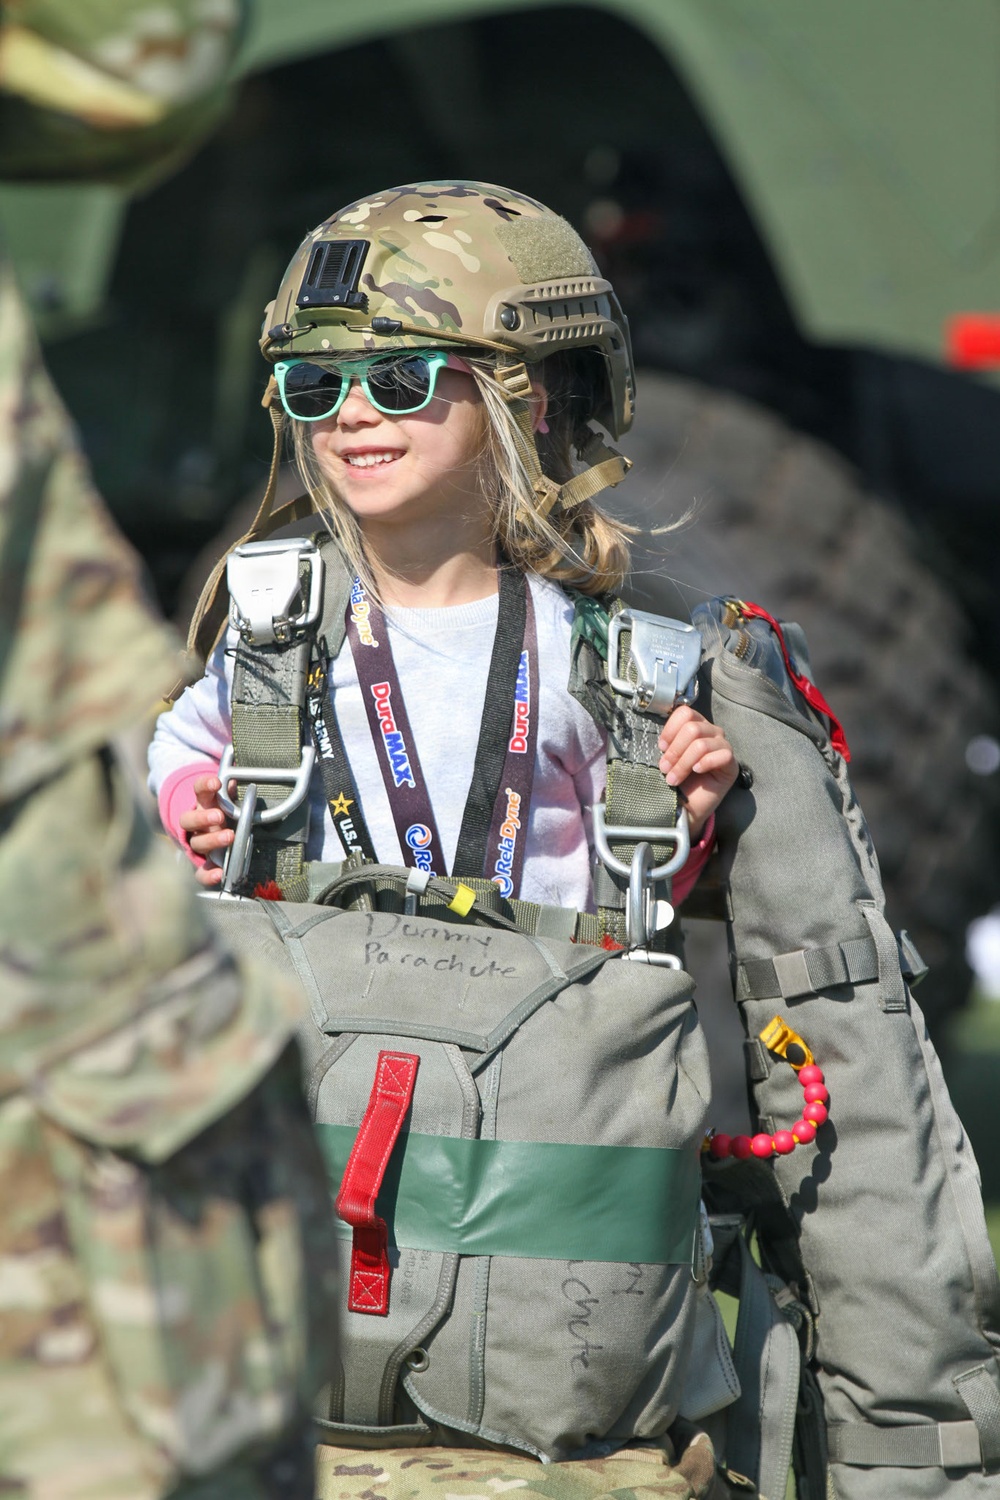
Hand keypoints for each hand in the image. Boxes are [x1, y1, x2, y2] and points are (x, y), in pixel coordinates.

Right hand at [178, 773, 233, 886]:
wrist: (213, 841)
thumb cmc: (223, 817)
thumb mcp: (229, 803)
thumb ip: (231, 795)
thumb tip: (235, 780)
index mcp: (203, 805)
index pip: (199, 791)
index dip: (205, 786)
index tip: (216, 783)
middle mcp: (197, 825)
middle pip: (190, 820)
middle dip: (203, 818)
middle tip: (218, 816)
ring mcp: (198, 845)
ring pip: (197, 843)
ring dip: (211, 840)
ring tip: (229, 837)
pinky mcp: (202, 865)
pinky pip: (200, 872)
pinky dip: (208, 874)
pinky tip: (219, 873)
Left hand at [658, 706, 738, 840]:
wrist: (686, 805)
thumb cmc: (678, 779)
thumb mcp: (668, 757)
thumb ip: (668, 743)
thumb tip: (662, 741)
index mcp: (695, 725)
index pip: (685, 713)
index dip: (670, 729)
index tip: (661, 747)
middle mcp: (711, 732)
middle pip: (692, 729)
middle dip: (675, 751)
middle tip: (664, 768)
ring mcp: (723, 746)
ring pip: (701, 744)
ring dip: (683, 763)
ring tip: (673, 778)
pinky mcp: (732, 764)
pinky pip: (722, 755)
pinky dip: (705, 763)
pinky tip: (696, 771)